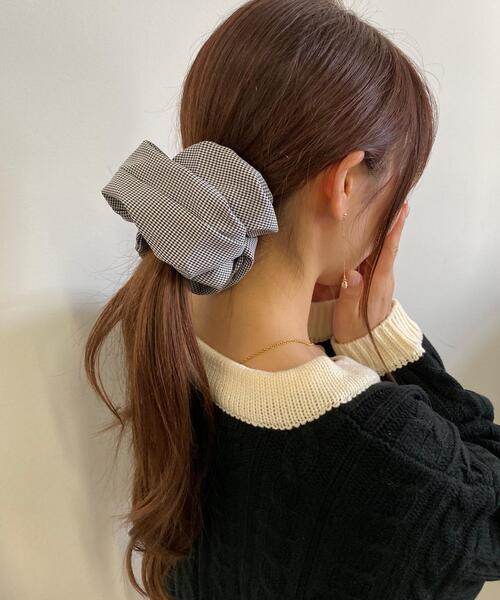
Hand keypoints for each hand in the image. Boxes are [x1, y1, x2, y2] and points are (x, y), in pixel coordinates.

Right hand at [331, 199, 409, 343]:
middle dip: (390, 222)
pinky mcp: (371, 282)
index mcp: (377, 284)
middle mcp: (382, 278)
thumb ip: (350, 296)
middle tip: (394, 197)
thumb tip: (351, 274)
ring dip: (381, 230)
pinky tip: (365, 231)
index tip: (400, 208)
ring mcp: (378, 279)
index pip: (388, 251)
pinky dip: (373, 242)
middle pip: (387, 244)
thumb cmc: (355, 333)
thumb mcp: (348, 318)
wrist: (366, 347)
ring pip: (380, 250)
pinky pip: (372, 257)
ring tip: (380, 207)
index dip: (394, 229)